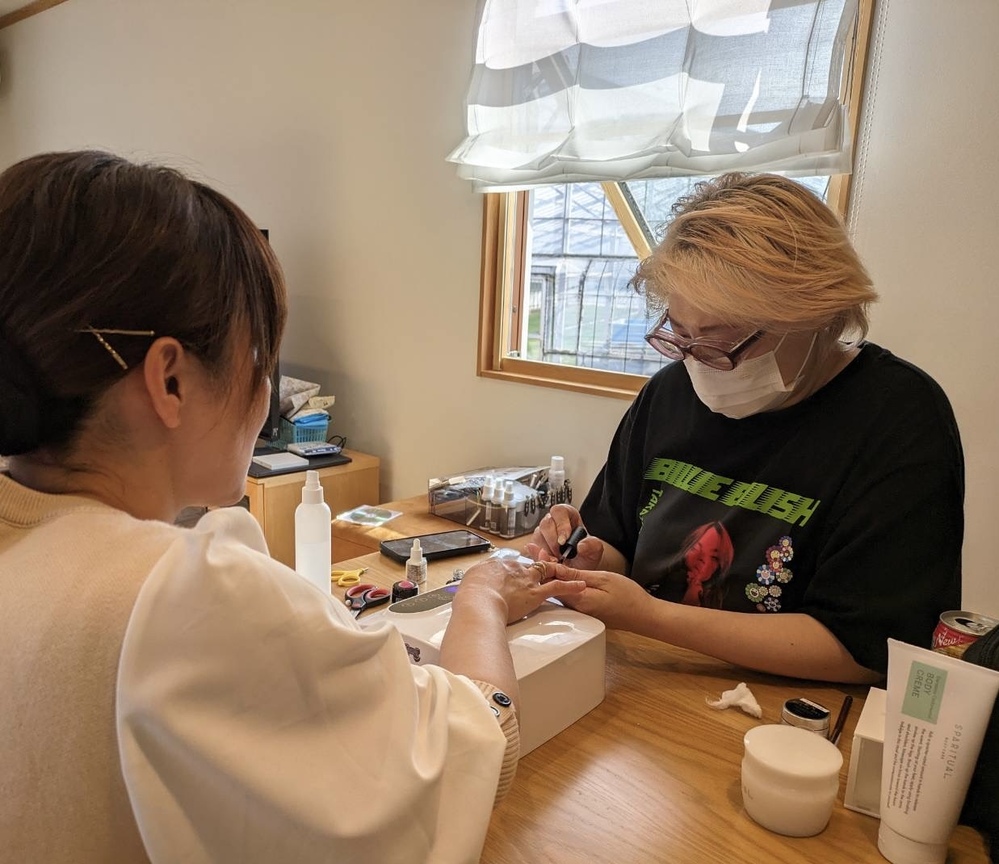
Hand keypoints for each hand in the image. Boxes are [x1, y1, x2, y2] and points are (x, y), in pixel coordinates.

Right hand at [454, 557, 585, 623]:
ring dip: (557, 571)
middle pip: (530, 565)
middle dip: (538, 565)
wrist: (479, 603)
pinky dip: (571, 586)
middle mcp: (515, 569)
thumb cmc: (470, 597)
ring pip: (547, 571)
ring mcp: (527, 580)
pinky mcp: (536, 594)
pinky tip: (580, 585)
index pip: (511, 566)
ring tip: (567, 571)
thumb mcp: (468, 584)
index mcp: (497, 566)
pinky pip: (558, 587)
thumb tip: (472, 589)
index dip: (516, 570)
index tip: (517, 573)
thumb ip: (474, 584)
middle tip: (544, 566)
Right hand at [523, 504, 603, 570]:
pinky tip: (550, 562)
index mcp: (567, 515)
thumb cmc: (585, 555)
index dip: (560, 525)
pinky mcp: (535, 545)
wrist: (579, 568)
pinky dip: (540, 556)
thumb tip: (581, 546)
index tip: (564, 541)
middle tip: (561, 554)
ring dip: (546, 550)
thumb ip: (592, 545)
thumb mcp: (594, 550)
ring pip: (537, 536)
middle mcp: (552, 521)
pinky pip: (532, 548)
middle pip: (546, 523)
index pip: (559, 511)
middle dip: (553, 541)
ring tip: (557, 560)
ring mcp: (542, 533)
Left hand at [545, 562, 654, 631]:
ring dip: (550, 577)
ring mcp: (580, 613)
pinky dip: (560, 585)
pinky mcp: (584, 613)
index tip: (537, 550)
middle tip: (534, 551)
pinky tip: (558, 575)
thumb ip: (578, 574)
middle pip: (552, 588)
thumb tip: (557, 568)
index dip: (544, 565)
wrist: (643, 615)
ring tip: (542, 559)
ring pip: (558, 593)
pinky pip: (567, 597)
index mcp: (579, 599)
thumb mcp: (603, 578)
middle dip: (543, 570)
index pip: (553, 582)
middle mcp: (575, 609)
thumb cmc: (628, 595)